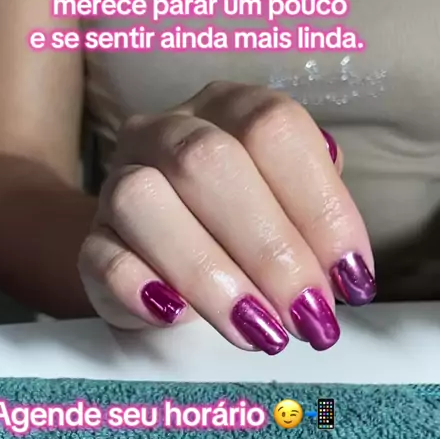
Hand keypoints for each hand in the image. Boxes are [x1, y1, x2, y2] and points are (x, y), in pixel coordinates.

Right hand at [78, 82, 375, 352]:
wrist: (157, 250)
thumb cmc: (238, 228)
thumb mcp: (288, 208)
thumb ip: (316, 220)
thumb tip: (342, 270)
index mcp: (229, 108)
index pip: (274, 130)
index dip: (318, 204)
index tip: (350, 278)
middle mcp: (169, 130)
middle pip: (209, 162)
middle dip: (270, 250)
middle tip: (307, 316)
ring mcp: (118, 179)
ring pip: (143, 199)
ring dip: (208, 272)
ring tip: (256, 330)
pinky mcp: (90, 239)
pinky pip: (101, 253)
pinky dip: (139, 286)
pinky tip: (176, 316)